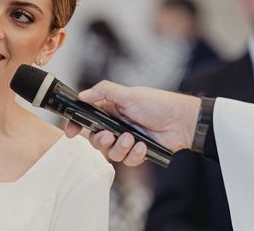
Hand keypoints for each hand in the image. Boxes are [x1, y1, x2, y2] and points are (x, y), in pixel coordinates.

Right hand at [64, 80, 200, 165]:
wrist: (183, 121)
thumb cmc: (157, 104)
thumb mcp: (128, 94)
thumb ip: (103, 92)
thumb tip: (82, 96)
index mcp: (110, 109)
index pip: (87, 117)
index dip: (76, 125)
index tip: (70, 132)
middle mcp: (116, 125)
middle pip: (96, 139)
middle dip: (100, 140)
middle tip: (108, 135)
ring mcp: (127, 139)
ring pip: (111, 152)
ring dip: (119, 147)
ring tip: (132, 139)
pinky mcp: (139, 152)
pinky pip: (128, 161)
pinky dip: (135, 155)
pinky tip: (143, 146)